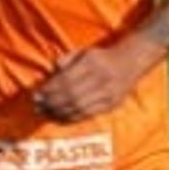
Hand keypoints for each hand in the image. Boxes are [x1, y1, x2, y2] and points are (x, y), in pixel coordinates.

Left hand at [32, 42, 151, 121]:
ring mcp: (108, 94)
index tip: (37, 95)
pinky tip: (60, 118)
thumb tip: (52, 71)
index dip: (50, 90)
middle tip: (38, 106)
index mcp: (92, 63)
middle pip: (71, 95)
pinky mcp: (111, 105)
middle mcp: (101, 79)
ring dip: (59, 112)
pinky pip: (88, 114)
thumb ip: (67, 59)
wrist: (131, 62)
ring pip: (79, 107)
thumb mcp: (84, 51)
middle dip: (52, 103)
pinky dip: (72, 118)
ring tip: (45, 113)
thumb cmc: (101, 57)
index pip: (67, 80)